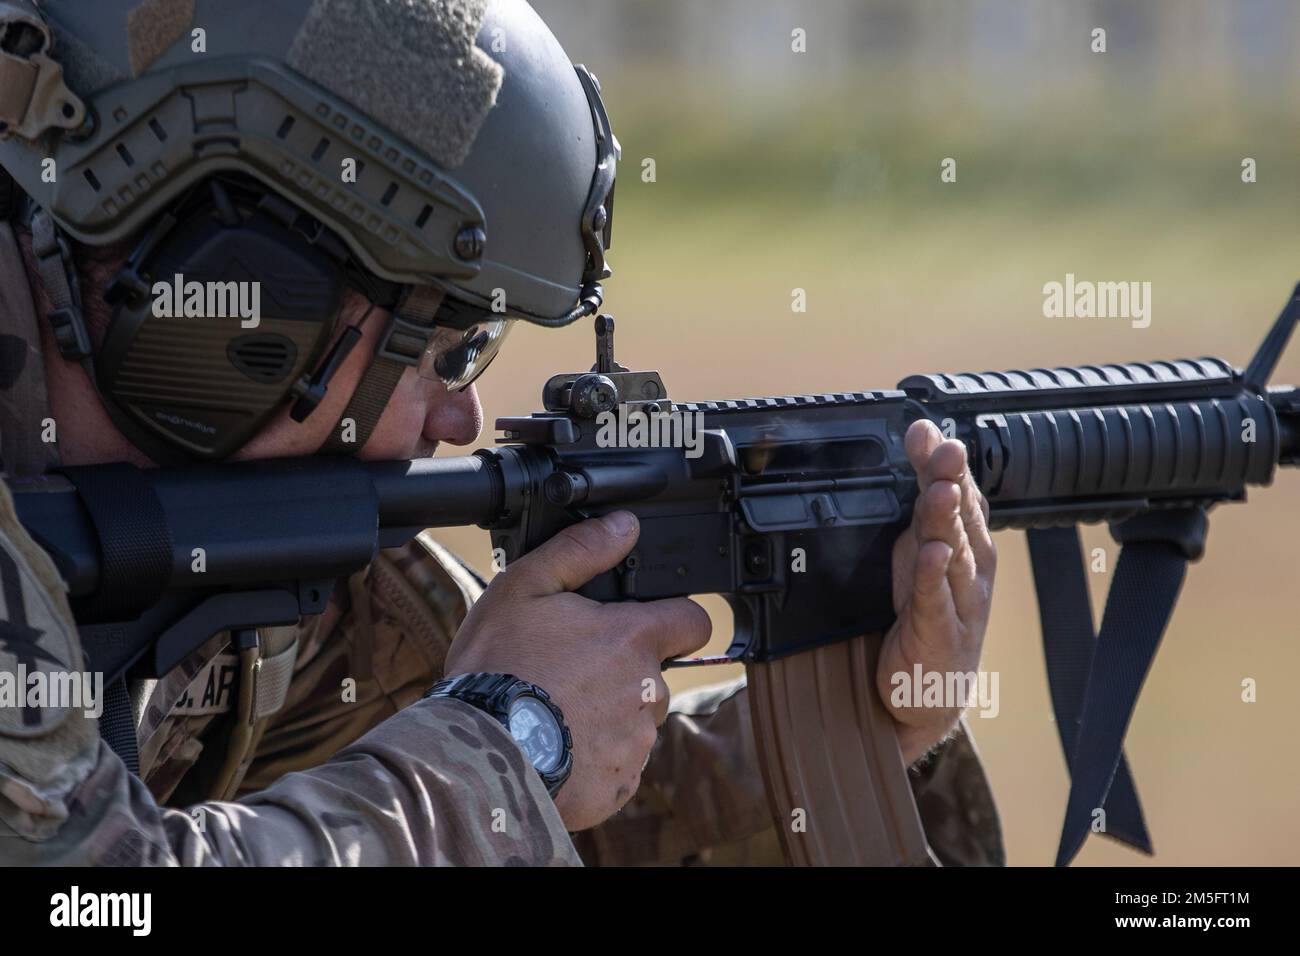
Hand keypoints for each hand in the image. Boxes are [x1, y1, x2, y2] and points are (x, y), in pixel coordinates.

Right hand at [444, 511, 711, 830]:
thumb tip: (624, 525)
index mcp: (633, 640)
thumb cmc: (498, 666)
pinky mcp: (619, 785)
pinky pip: (616, 765)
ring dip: (605, 715)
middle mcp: (648, 691)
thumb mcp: (524, 587)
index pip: (693, 621)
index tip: (642, 623)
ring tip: (553, 711)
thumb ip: (581, 550)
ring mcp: (636, 743)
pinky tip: (553, 746)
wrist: (478, 754)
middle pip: (653, 674)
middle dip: (622, 671)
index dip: (673, 618)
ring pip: (634, 720)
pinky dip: (593, 757)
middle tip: (567, 670)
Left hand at [878, 420, 996, 763]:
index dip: (940, 459)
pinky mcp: (941, 635)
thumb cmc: (920, 618)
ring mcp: (958, 602)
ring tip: (939, 492)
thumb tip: (916, 450)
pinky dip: (934, 578)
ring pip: (954, 553)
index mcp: (962, 544)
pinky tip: (933, 555)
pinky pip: (936, 601)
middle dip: (951, 479)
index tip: (923, 428)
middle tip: (944, 448)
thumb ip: (916, 509)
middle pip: (959, 516)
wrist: (922, 697)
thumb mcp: (915, 556)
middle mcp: (968, 568)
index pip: (956, 491)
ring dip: (946, 522)